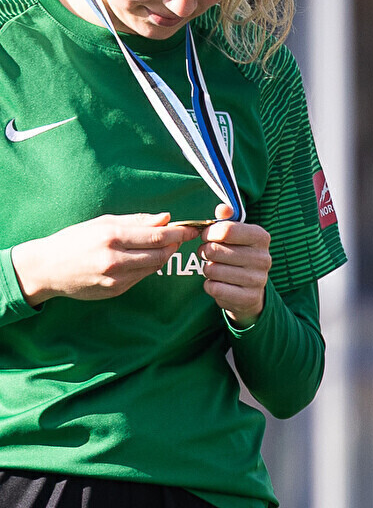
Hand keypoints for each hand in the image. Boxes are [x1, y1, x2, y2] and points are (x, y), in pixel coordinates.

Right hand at [8, 213, 195, 303]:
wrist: (46, 268)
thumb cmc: (73, 241)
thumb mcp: (101, 223)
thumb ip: (136, 221)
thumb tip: (165, 218)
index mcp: (111, 237)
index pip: (157, 236)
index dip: (179, 233)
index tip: (192, 229)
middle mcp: (115, 259)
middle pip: (160, 254)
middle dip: (174, 245)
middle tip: (180, 237)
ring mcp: (115, 278)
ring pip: (154, 267)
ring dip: (163, 256)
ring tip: (163, 245)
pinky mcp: (116, 290)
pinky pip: (142, 277)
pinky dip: (148, 267)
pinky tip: (143, 258)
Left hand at [198, 217, 271, 325]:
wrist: (251, 290)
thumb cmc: (238, 256)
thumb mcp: (235, 235)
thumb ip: (227, 220)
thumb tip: (222, 209)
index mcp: (261, 237)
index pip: (226, 229)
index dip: (209, 233)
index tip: (207, 237)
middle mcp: (263, 258)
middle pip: (214, 250)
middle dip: (204, 252)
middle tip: (209, 255)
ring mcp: (258, 279)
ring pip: (212, 270)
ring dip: (207, 270)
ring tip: (216, 269)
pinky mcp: (248, 297)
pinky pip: (214, 288)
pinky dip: (210, 286)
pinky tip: (220, 284)